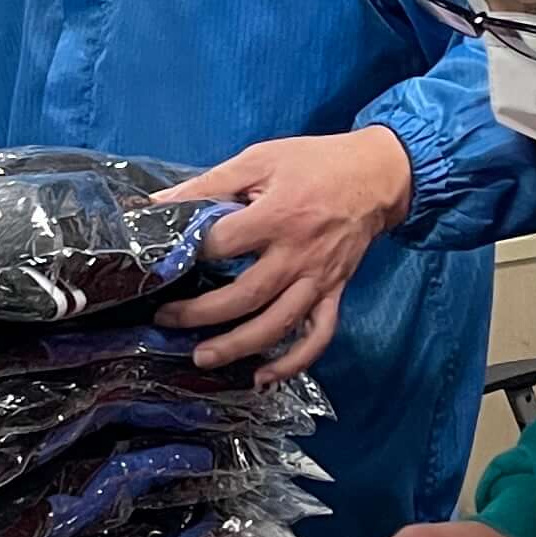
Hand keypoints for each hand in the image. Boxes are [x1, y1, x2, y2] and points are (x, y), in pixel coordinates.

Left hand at [155, 127, 415, 380]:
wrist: (376, 175)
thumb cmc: (315, 163)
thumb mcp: (260, 159)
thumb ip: (210, 182)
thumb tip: (160, 203)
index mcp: (277, 216)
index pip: (222, 244)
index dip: (187, 254)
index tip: (159, 266)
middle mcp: (298, 255)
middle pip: (245, 295)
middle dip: (200, 314)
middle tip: (166, 320)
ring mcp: (319, 279)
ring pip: (277, 324)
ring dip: (238, 347)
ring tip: (203, 358)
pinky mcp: (335, 293)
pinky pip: (317, 336)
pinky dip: (293, 363)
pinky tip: (263, 377)